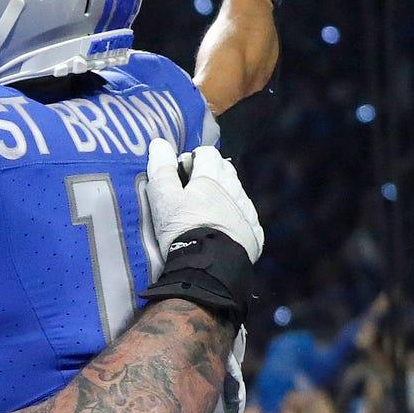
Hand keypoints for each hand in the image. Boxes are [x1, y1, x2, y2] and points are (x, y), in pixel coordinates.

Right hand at [143, 141, 263, 262]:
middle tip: (192, 196)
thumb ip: (162, 170)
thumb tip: (159, 143)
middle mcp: (235, 188)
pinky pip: (246, 218)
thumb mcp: (164, 199)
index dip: (192, 160)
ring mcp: (247, 211)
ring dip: (223, 198)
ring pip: (236, 194)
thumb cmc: (183, 230)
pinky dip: (235, 219)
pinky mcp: (254, 233)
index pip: (207, 153)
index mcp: (213, 176)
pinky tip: (222, 232)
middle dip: (209, 176)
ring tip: (206, 217)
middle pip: (224, 170)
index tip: (181, 176)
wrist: (209, 269)